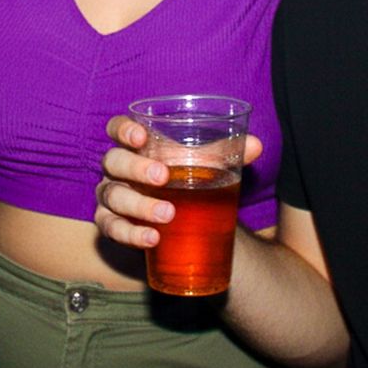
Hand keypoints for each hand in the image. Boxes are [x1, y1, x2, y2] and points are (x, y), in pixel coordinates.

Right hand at [94, 115, 262, 248]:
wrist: (181, 217)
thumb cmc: (186, 179)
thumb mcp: (204, 165)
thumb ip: (226, 153)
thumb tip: (256, 145)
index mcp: (135, 146)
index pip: (116, 129)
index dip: (123, 130)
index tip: (141, 137)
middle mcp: (117, 169)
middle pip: (113, 162)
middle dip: (136, 169)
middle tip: (164, 177)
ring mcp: (112, 197)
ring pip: (112, 197)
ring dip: (138, 205)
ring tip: (168, 214)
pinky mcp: (112, 224)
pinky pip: (112, 228)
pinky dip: (131, 234)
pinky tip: (153, 238)